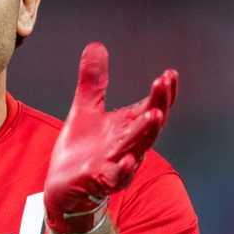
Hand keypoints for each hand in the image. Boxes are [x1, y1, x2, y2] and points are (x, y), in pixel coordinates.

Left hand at [44, 43, 177, 233]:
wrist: (65, 187)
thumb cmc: (82, 150)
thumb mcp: (85, 109)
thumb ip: (93, 81)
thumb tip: (96, 46)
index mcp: (128, 127)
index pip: (152, 107)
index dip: (162, 93)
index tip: (169, 74)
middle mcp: (129, 145)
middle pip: (149, 124)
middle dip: (158, 104)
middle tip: (164, 83)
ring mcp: (118, 164)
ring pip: (138, 148)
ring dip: (146, 132)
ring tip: (154, 115)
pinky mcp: (101, 180)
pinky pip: (117, 176)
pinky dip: (124, 168)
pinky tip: (130, 158)